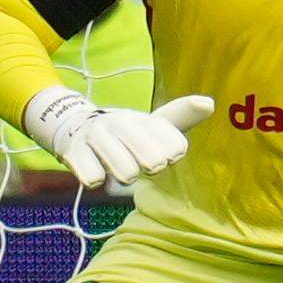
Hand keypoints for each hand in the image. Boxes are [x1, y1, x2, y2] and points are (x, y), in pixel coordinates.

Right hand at [20, 87, 216, 192]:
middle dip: (151, 168)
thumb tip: (208, 103)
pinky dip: (97, 180)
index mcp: (147, 118)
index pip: (176, 144)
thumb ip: (183, 117)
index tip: (168, 152)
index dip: (174, 153)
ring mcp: (97, 135)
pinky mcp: (74, 151)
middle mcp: (123, 122)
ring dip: (125, 176)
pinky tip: (96, 169)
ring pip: (126, 173)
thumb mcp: (155, 125)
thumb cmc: (127, 134)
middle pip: (155, 162)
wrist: (74, 128)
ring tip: (121, 168)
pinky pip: (94, 179)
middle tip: (142, 163)